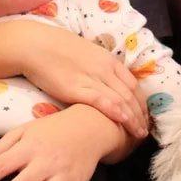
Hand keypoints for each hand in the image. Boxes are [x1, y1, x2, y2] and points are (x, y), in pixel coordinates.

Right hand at [14, 21, 148, 136]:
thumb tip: (106, 82)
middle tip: (145, 131)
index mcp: (109, 60)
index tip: (145, 116)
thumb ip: (99, 68)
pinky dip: (117, 113)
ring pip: (121, 100)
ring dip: (133, 119)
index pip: (133, 84)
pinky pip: (103, 102)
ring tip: (139, 135)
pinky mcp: (78, 88)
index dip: (142, 102)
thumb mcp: (87, 55)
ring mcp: (93, 78)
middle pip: (131, 94)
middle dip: (141, 114)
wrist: (36, 45)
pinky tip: (124, 124)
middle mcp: (105, 69)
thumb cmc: (57, 49)